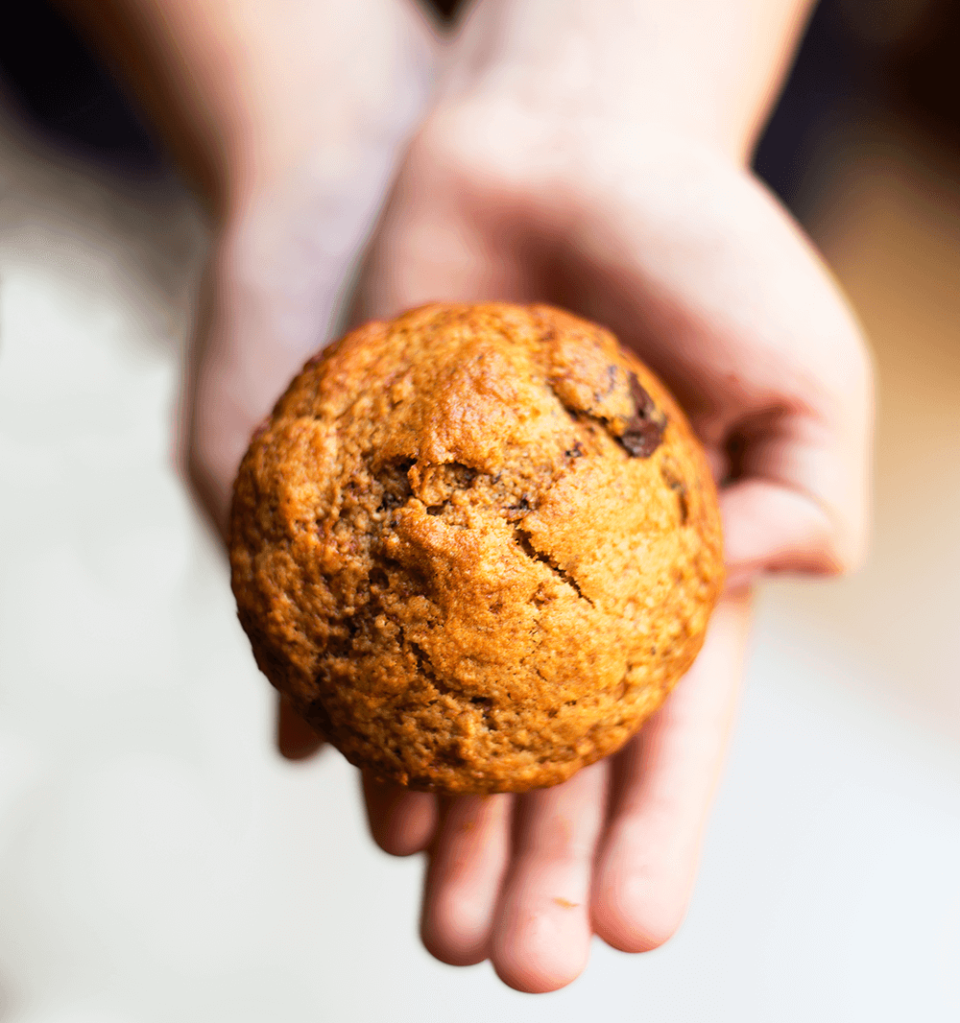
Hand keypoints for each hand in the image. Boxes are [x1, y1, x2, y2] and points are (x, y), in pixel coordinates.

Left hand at [346, 82, 870, 988]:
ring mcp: (476, 542)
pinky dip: (360, 698)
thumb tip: (777, 586)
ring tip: (426, 917)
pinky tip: (348, 778)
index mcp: (680, 570)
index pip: (671, 729)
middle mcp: (574, 574)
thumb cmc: (697, 238)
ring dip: (443, 814)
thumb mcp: (803, 366)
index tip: (631, 930)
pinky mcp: (392, 492)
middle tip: (508, 966)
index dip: (656, 828)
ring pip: (456, 704)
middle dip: (538, 858)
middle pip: (556, 745)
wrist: (559, 141)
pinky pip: (370, 613)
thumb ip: (815, 486)